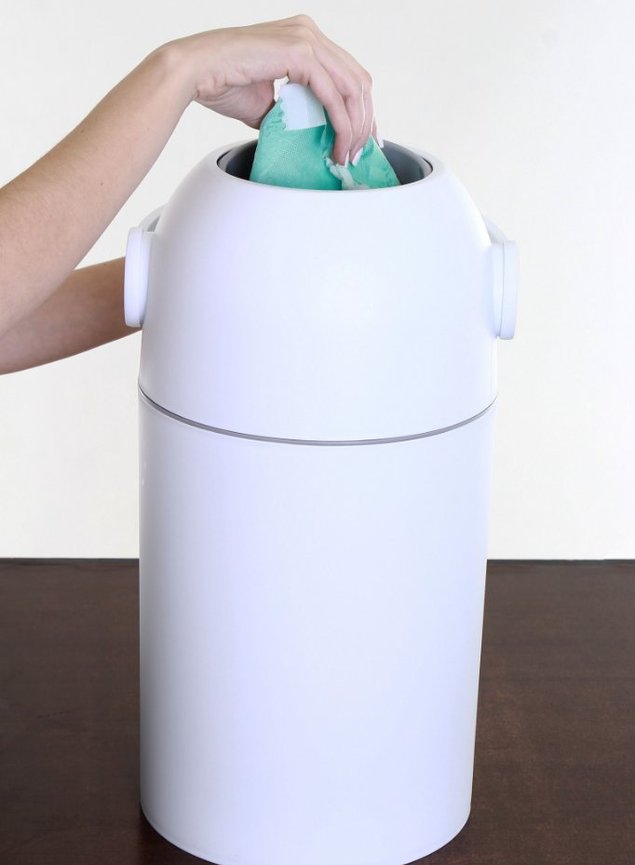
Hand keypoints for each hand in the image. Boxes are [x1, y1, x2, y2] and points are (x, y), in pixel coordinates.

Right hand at [173, 14, 374, 165]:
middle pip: (358, 80)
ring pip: (352, 88)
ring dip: (356, 128)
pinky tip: (337, 146)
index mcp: (304, 37)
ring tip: (347, 155)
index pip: (348, 74)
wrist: (194, 72)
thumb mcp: (268, 102)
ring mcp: (306, 38)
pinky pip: (333, 96)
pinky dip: (341, 125)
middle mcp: (309, 32)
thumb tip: (307, 135)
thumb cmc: (222, 83)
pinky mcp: (299, 53)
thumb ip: (293, 111)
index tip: (362, 139)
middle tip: (359, 153)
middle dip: (365, 122)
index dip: (361, 109)